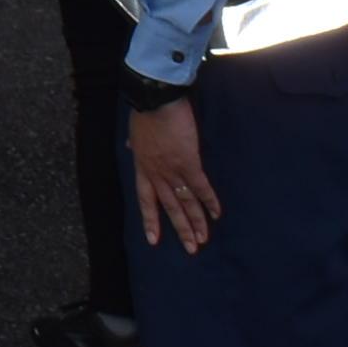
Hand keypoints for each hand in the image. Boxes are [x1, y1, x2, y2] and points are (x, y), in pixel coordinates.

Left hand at [129, 93, 218, 249]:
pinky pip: (200, 187)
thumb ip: (136, 145)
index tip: (154, 240)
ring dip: (196, 221)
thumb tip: (131, 147)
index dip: (150, 220)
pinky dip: (209, 201)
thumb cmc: (146, 110)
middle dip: (180, 229)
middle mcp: (156, 173)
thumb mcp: (135, 131)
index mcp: (142, 167)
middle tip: (191, 249)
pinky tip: (217, 213)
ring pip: (185, 202)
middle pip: (168, 207)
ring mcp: (172, 170)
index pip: (145, 200)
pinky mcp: (189, 162)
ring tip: (203, 239)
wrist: (155, 97)